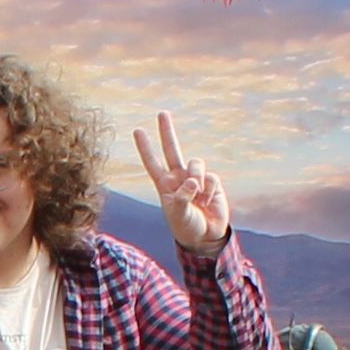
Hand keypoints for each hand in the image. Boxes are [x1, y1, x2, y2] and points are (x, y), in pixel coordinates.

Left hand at [132, 111, 232, 260]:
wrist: (205, 236)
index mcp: (164, 185)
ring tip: (199, 198)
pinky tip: (208, 202)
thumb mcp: (178, 215)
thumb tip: (192, 181)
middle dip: (167, 131)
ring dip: (198, 178)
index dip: (145, 147)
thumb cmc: (186, 226)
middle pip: (172, 149)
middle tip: (162, 113)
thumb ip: (182, 197)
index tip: (137, 130)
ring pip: (196, 163)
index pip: (152, 163)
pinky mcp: (212, 182)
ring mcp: (196, 178)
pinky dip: (210, 191)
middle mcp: (179, 177)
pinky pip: (211, 178)